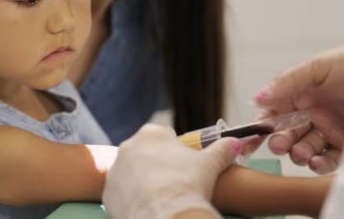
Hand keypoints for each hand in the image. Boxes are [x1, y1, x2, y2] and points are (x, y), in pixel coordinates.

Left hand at [102, 124, 241, 218]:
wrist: (165, 214)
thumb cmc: (188, 183)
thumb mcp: (210, 164)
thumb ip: (222, 150)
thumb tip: (235, 142)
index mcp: (151, 133)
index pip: (164, 137)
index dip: (176, 152)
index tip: (184, 167)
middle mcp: (128, 146)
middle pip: (145, 154)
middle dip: (158, 166)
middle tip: (174, 184)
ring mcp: (114, 169)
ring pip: (132, 174)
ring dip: (143, 183)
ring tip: (161, 198)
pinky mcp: (107, 192)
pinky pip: (121, 193)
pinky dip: (132, 200)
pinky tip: (148, 208)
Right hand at [253, 41, 343, 173]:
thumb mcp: (318, 66)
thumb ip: (287, 82)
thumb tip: (258, 98)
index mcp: (300, 93)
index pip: (273, 113)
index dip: (260, 125)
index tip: (252, 137)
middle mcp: (312, 112)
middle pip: (286, 133)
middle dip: (279, 141)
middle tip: (279, 145)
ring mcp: (329, 129)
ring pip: (304, 148)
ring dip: (298, 153)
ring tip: (301, 153)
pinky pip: (328, 159)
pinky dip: (319, 164)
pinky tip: (316, 162)